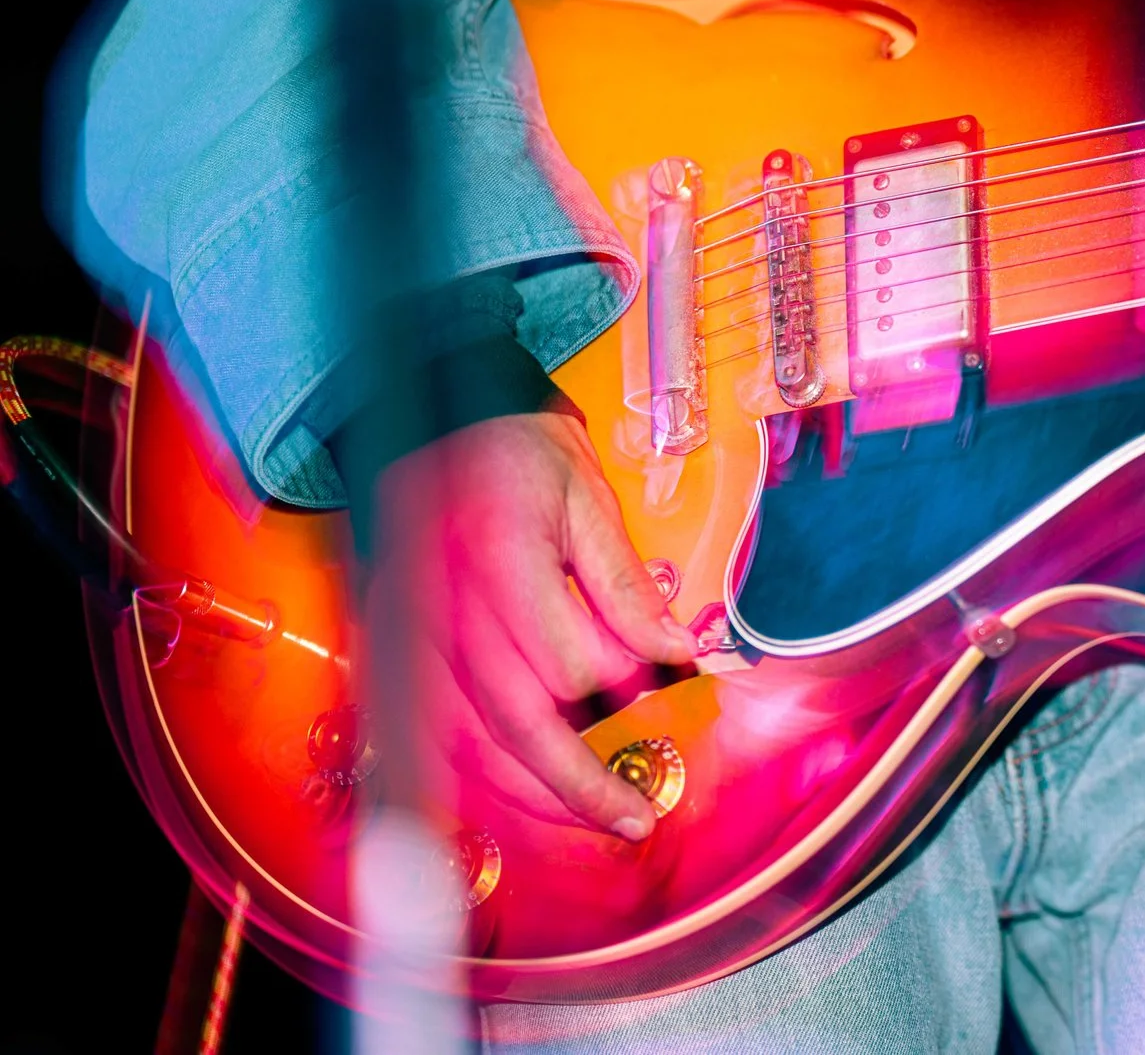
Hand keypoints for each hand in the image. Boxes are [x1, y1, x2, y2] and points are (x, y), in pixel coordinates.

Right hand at [367, 412, 694, 838]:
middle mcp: (442, 604)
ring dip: (523, 793)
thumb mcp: (588, 496)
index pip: (567, 666)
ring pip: (460, 740)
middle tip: (634, 817)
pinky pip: (414, 728)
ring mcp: (405, 628)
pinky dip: (450, 777)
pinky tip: (492, 805)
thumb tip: (678, 653)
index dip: (623, 690)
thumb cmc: (513, 447)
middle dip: (576, 784)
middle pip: (513, 722)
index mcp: (500, 557)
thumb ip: (625, 584)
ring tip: (584, 816)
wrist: (432, 406)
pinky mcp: (386, 640)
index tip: (665, 685)